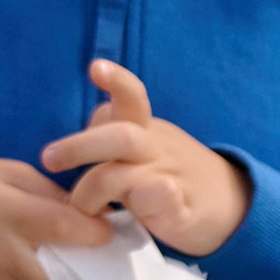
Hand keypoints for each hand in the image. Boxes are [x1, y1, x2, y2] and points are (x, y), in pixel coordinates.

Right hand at [0, 157, 108, 279]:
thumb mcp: (1, 171)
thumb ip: (47, 190)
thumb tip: (89, 212)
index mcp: (5, 212)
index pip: (65, 227)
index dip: (94, 230)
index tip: (104, 229)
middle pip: (63, 270)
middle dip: (75, 258)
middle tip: (70, 244)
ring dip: (52, 276)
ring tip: (37, 254)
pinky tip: (14, 268)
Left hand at [42, 61, 250, 257]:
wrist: (231, 206)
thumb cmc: (167, 174)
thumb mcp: (140, 148)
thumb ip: (106, 139)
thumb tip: (59, 147)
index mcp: (145, 130)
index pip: (131, 98)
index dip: (116, 81)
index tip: (96, 67)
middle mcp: (156, 149)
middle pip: (120, 135)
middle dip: (80, 146)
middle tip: (48, 159)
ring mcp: (170, 179)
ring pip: (126, 174)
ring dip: (94, 189)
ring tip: (82, 208)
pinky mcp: (181, 212)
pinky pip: (165, 199)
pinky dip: (154, 197)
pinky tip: (140, 202)